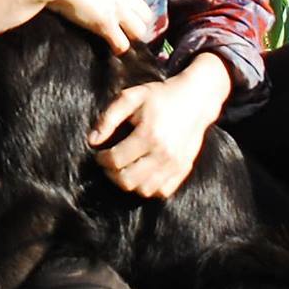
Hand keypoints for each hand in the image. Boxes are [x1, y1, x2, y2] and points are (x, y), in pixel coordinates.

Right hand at [34, 0, 152, 52]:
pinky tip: (112, 48)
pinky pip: (123, 44)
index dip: (130, 3)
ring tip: (118, 37)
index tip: (121, 7)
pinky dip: (118, 48)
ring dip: (130, 35)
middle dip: (136, 21)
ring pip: (140, 31)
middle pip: (145, 14)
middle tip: (123, 26)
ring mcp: (118, 10)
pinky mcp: (106, 24)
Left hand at [88, 54, 230, 198]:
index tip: (99, 154)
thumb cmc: (160, 96)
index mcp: (149, 134)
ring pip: (144, 190)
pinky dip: (148, 188)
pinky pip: (162, 192)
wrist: (196, 99)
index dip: (101, 159)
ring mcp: (176, 164)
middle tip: (108, 164)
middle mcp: (164, 154)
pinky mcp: (184, 169)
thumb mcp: (131, 97)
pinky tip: (141, 175)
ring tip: (123, 170)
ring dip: (128, 183)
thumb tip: (92, 141)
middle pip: (128, 180)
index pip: (116, 160)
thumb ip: (108, 117)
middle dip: (111, 174)